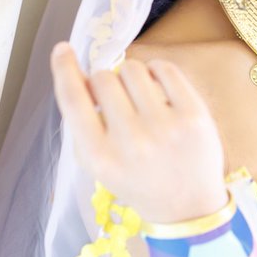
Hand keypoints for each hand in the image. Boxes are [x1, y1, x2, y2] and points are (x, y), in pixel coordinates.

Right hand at [50, 43, 227, 222]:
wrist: (186, 207)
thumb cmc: (137, 181)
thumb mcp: (99, 165)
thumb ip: (84, 126)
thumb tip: (80, 75)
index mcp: (100, 157)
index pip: (73, 100)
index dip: (63, 69)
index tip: (63, 49)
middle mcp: (131, 142)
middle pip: (104, 79)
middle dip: (105, 81)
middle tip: (117, 98)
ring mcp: (165, 128)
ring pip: (133, 69)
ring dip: (131, 76)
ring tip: (139, 96)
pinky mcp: (194, 116)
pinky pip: (165, 69)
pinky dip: (157, 71)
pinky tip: (157, 88)